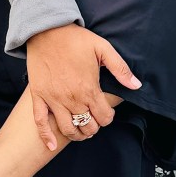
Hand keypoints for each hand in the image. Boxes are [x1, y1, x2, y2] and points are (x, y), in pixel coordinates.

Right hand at [26, 24, 141, 149]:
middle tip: (94, 120)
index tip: (106, 112)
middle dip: (93, 127)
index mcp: (89, 89)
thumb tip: (136, 86)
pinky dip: (46, 136)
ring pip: (67, 128)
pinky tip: (50, 145)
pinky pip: (40, 122)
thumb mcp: (102, 48)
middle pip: (87, 127)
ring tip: (80, 131)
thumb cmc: (75, 39)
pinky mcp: (39, 96)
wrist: (46, 30)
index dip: (107, 118)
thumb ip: (120, 69)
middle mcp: (71, 98)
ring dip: (76, 134)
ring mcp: (53, 99)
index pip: (104, 118)